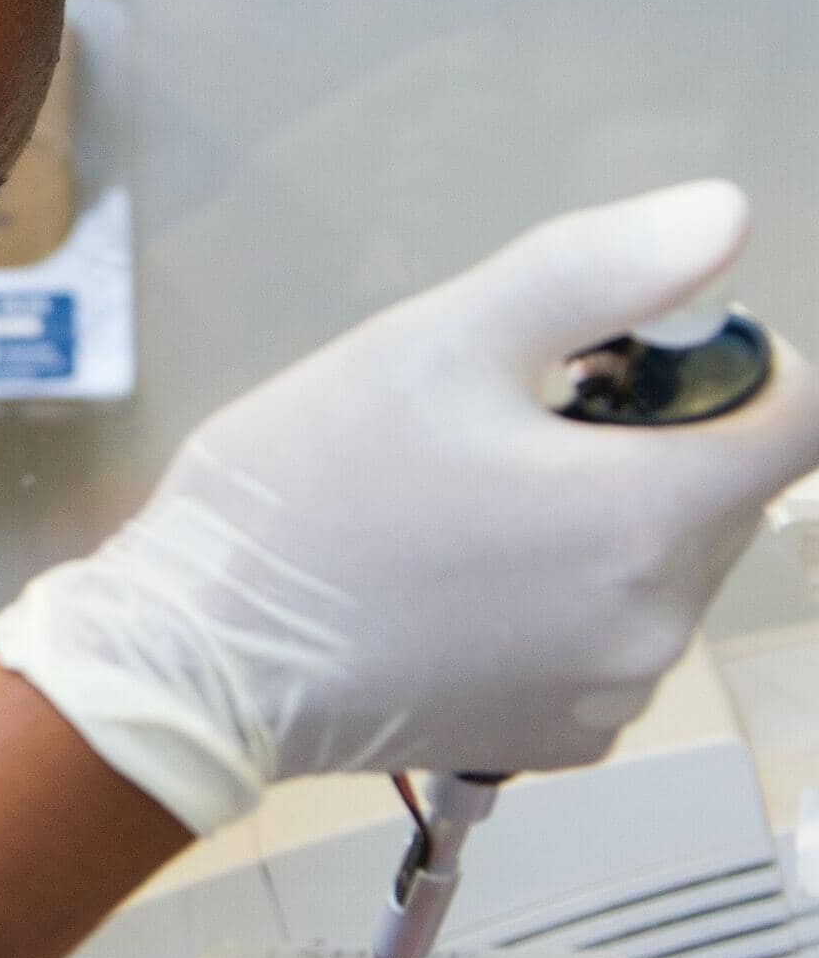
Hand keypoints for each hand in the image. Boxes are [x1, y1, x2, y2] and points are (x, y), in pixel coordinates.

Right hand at [0, 181, 818, 834]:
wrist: (197, 656)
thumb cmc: (298, 494)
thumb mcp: (433, 342)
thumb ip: (592, 271)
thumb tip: (721, 218)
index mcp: (639, 514)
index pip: (797, 416)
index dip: (731, 359)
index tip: (621, 355)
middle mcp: (653, 622)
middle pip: (726, 490)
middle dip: (642, 438)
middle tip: (499, 425)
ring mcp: (610, 692)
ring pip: (667, 564)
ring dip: (603, 519)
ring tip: (462, 506)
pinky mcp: (564, 738)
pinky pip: (614, 639)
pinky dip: (566, 598)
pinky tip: (457, 580)